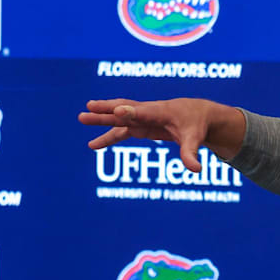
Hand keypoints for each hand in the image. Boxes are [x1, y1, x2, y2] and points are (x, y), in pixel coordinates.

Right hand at [78, 98, 245, 171]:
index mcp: (162, 112)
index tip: (117, 112)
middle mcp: (148, 112)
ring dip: (102, 119)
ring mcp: (143, 118)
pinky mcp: (141, 125)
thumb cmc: (196, 124)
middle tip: (87, 109)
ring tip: (81, 118)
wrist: (198, 114)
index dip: (131, 112)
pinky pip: (122, 130)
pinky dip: (109, 136)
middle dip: (107, 111)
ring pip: (119, 118)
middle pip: (125, 111)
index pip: (144, 112)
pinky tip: (94, 144)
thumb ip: (191, 153)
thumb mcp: (195, 139)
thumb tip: (195, 169)